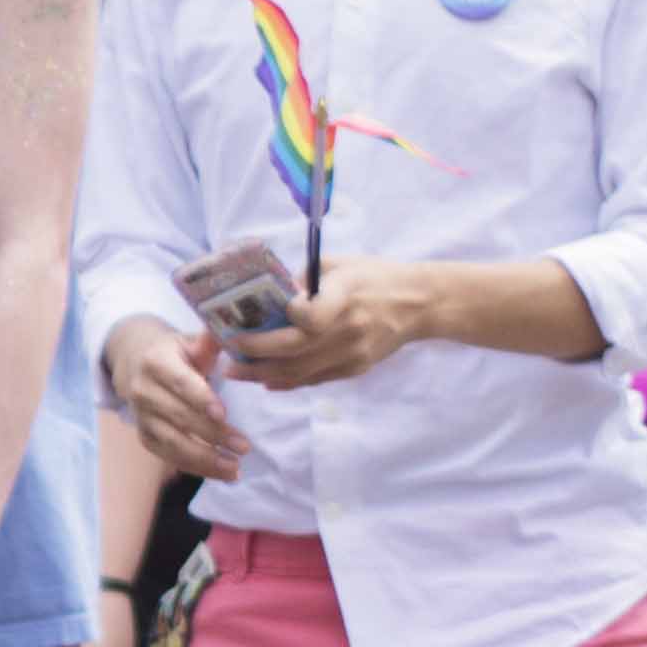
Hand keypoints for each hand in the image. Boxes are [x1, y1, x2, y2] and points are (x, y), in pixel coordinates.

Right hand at [105, 317, 243, 480]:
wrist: (134, 362)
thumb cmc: (173, 352)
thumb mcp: (189, 341)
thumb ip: (210, 342)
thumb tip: (235, 335)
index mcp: (155, 362)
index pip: (180, 383)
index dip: (200, 399)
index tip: (224, 414)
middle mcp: (142, 391)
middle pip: (179, 417)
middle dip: (213, 434)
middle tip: (243, 447)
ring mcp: (141, 416)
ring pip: (172, 443)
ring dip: (204, 459)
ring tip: (234, 469)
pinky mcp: (144, 435)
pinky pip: (168, 456)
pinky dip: (194, 467)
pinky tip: (219, 473)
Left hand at [216, 257, 442, 390]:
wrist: (418, 304)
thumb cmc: (373, 277)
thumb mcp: (338, 265)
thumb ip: (302, 279)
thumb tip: (267, 296)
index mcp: (346, 295)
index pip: (312, 316)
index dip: (285, 320)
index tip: (256, 319)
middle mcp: (349, 328)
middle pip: (296, 350)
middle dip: (256, 357)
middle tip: (228, 359)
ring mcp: (353, 353)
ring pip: (301, 372)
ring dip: (264, 375)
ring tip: (238, 372)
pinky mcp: (355, 368)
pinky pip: (315, 380)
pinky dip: (287, 382)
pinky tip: (265, 380)